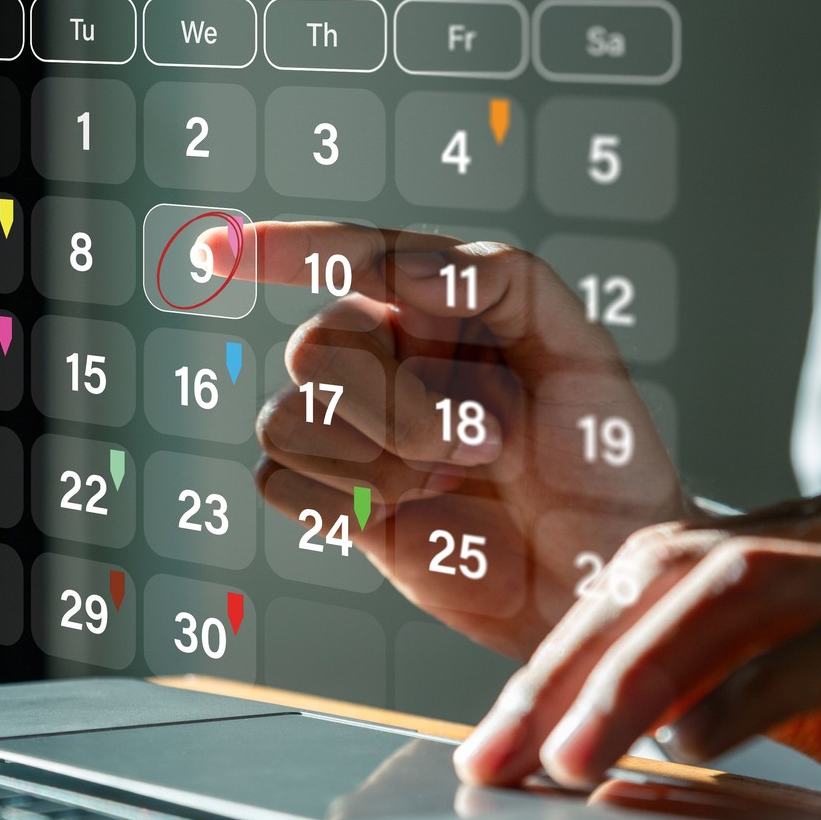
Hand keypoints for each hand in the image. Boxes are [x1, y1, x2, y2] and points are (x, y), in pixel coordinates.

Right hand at [209, 222, 684, 658]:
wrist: (604, 571)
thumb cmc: (602, 456)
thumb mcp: (581, 349)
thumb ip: (504, 280)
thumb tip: (408, 274)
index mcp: (437, 307)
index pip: (348, 258)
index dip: (279, 248)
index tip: (217, 249)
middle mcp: (387, 360)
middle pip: (318, 345)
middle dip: (398, 403)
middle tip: (488, 443)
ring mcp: (357, 432)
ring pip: (287, 414)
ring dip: (375, 457)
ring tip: (450, 481)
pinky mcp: (340, 499)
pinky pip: (276, 479)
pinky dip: (334, 499)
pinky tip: (403, 512)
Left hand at [453, 487, 820, 819]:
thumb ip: (738, 685)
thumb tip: (606, 724)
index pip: (655, 567)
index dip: (564, 649)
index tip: (498, 734)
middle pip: (673, 566)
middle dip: (571, 665)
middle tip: (503, 753)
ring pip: (734, 586)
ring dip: (634, 674)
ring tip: (571, 754)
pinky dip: (747, 691)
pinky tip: (688, 741)